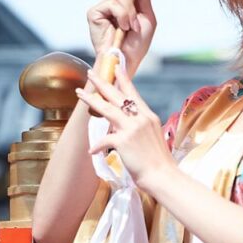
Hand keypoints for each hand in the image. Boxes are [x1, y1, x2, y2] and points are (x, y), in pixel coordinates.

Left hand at [75, 67, 174, 189]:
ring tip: (80, 92)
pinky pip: (104, 139)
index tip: (116, 67)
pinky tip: (92, 151)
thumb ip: (139, 127)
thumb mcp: (152, 136)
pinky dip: (97, 145)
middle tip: (91, 72)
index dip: (123, 79)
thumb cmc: (158, 161)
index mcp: (148, 116)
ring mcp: (132, 128)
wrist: (162, 175)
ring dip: (91, 100)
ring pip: (107, 109)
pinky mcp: (124, 141)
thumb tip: (124, 126)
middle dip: (102, 82)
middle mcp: (140, 118)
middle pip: (118, 96)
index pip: (133, 93)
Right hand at [87, 0, 155, 74]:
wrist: (127, 59)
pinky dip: (122, 15)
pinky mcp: (94, 11)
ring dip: (131, 12)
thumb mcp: (148, 17)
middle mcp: (115, 1)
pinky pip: (113, 2)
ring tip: (130, 27)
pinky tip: (121, 28)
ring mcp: (103, 6)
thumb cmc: (138, 43)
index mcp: (129, 2)